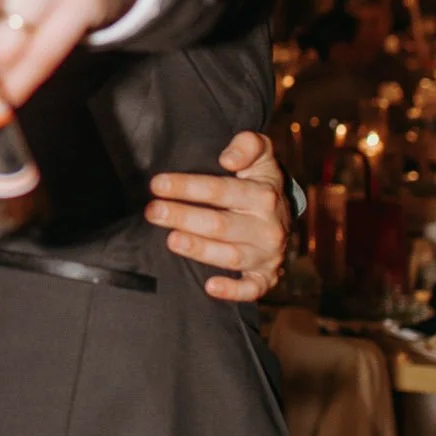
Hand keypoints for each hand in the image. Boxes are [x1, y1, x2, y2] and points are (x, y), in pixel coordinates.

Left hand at [144, 130, 288, 301]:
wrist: (283, 216)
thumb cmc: (259, 182)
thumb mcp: (261, 156)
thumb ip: (249, 145)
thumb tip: (228, 158)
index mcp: (264, 194)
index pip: (220, 190)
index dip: (187, 186)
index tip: (157, 184)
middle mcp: (268, 226)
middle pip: (220, 223)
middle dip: (183, 216)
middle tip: (152, 211)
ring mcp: (267, 254)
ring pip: (231, 255)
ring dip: (199, 249)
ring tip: (170, 240)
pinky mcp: (266, 276)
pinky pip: (253, 288)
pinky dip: (233, 290)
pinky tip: (209, 287)